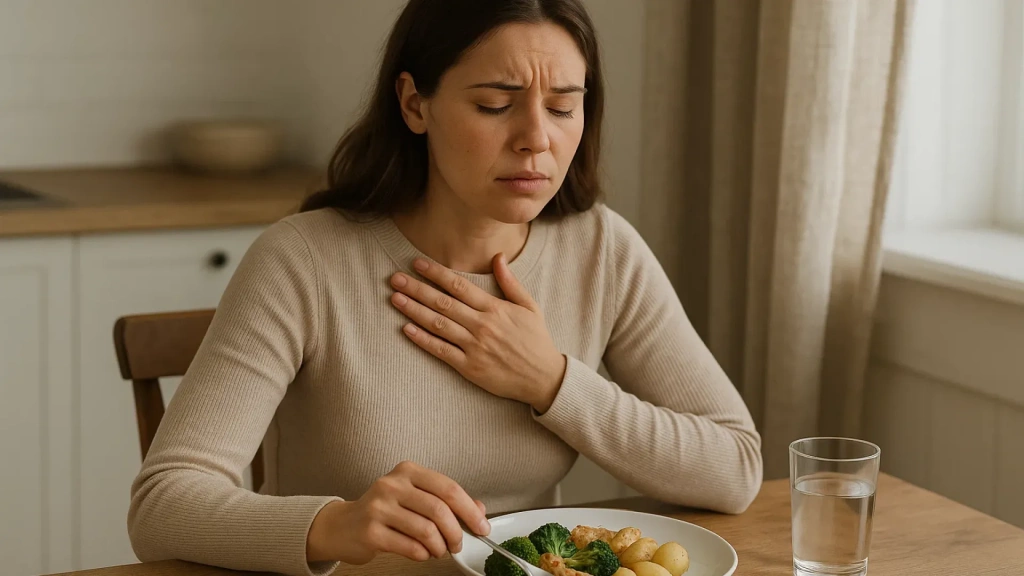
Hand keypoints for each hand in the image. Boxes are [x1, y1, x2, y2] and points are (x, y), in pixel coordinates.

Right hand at [305, 461, 488, 563]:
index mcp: (407, 471)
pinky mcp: (370, 531)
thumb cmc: (383, 511)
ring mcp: (379, 507)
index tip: (481, 527)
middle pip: (439, 509)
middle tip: (458, 544)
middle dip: (456, 532)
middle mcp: (392, 484)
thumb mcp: (414, 497)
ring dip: (439, 546)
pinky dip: (423, 554)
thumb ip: (445, 500)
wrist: (342, 526)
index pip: (448, 488)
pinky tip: (422, 553)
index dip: (470, 510)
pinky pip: (410, 546)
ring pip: (426, 529)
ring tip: (438, 550)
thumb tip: (479, 509)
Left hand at [389, 254, 566, 411]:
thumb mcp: (529, 307)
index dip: (436, 273)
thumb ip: (510, 282)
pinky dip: (422, 340)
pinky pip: (441, 351)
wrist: (543, 377)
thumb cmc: (536, 341)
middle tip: (395, 278)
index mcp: (495, 308)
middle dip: (416, 288)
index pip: (459, 285)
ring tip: (395, 298)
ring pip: (438, 324)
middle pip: (443, 302)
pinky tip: (406, 329)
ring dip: (414, 310)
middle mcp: (482, 325)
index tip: (417, 263)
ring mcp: (474, 347)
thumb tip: (498, 257)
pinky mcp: (469, 367)